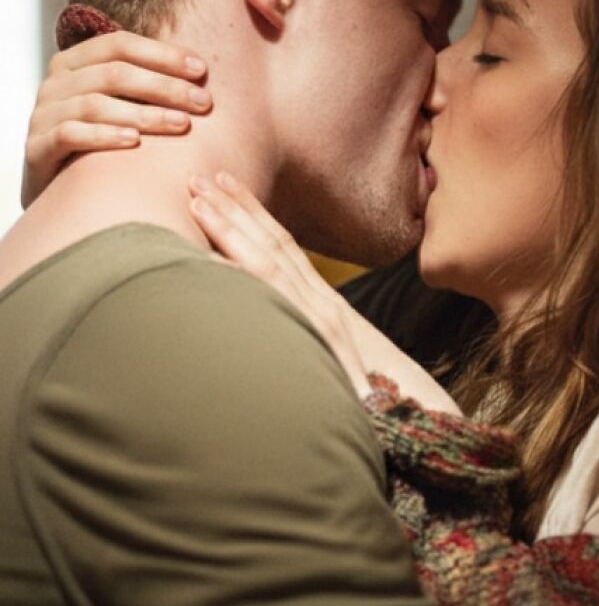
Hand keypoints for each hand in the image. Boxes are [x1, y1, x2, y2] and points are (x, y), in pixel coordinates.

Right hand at [23, 31, 211, 206]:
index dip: (162, 54)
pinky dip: (104, 136)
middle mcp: (56, 83)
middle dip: (165, 86)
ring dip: (145, 114)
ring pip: (96, 104)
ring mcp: (44, 114)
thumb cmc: (100, 142)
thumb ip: (146, 86)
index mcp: (75, 62)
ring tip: (182, 124)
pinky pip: (71, 134)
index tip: (202, 70)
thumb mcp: (119, 105)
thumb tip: (203, 73)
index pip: (120, 44)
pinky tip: (134, 142)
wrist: (59, 187)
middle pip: (114, 74)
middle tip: (203, 103)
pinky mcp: (37, 147)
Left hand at [188, 171, 462, 416]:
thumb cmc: (350, 403)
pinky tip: (208, 257)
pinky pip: (271, 297)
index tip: (224, 190)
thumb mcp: (324, 362)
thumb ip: (300, 342)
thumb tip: (270, 333)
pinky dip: (240, 272)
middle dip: (237, 208)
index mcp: (320, 306)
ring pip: (267, 260)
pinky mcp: (313, 337)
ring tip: (199, 198)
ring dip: (232, 226)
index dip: (254, 217)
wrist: (392, 429)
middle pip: (273, 244)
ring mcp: (317, 318)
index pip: (283, 249)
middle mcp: (321, 304)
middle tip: (199, 177)